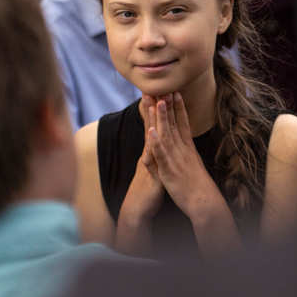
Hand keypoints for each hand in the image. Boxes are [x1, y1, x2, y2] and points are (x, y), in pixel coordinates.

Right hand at [118, 96, 163, 223]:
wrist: (138, 208)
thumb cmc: (147, 188)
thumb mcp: (154, 166)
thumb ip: (156, 152)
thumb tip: (158, 139)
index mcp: (152, 150)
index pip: (153, 126)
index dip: (155, 110)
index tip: (156, 91)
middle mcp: (149, 152)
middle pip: (150, 126)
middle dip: (151, 108)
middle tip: (151, 87)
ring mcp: (149, 161)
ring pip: (151, 137)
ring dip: (151, 120)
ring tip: (152, 103)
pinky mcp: (151, 172)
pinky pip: (151, 157)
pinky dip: (152, 145)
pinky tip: (152, 134)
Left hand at [148, 93, 223, 220]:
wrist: (204, 202)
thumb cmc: (199, 185)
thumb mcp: (194, 164)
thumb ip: (188, 153)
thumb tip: (187, 145)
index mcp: (188, 148)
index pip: (183, 123)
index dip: (179, 107)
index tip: (175, 92)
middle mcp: (183, 150)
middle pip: (175, 124)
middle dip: (169, 106)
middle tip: (164, 88)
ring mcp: (176, 159)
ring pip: (168, 134)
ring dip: (163, 118)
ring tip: (158, 101)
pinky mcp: (169, 170)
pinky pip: (162, 154)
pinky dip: (157, 142)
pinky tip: (151, 131)